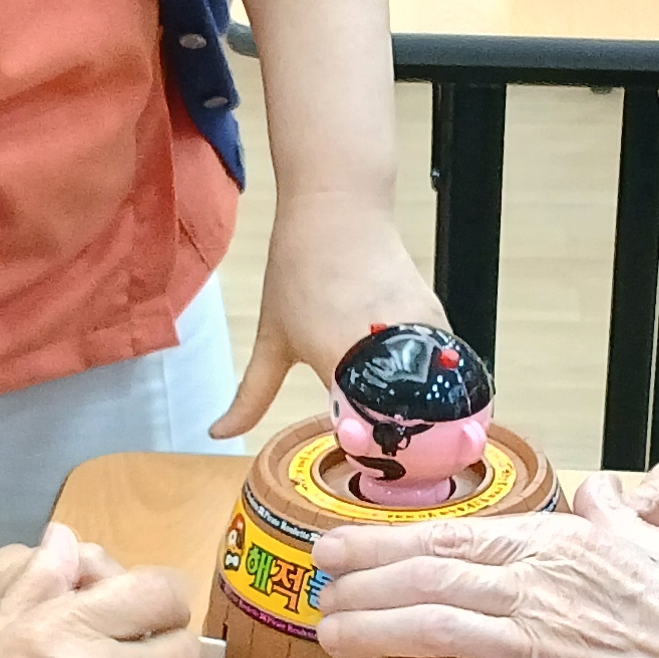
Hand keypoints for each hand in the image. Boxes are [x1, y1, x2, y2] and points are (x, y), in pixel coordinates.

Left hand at [215, 192, 439, 440]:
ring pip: (427, 394)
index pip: (361, 432)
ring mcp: (416, 333)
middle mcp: (381, 350)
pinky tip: (417, 384)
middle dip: (390, 434)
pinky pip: (441, 367)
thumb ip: (252, 394)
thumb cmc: (298, 270)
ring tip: (401, 415)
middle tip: (378, 437)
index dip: (360, 448)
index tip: (354, 448)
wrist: (338, 209)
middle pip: (400, 418)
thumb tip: (217, 434)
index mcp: (337, 361)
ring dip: (415, 408)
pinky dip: (432, 381)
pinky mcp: (438, 319)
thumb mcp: (271, 337)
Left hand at [314, 476, 658, 657]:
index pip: (457, 534)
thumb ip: (618, 521)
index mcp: (568, 548)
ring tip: (330, 638)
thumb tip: (599, 494)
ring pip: (439, 631)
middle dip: (361, 583)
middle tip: (315, 591)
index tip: (334, 543)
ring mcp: (553, 651)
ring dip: (375, 633)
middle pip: (431, 579)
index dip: (384, 541)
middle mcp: (549, 591)